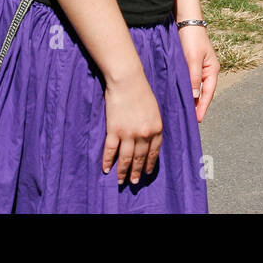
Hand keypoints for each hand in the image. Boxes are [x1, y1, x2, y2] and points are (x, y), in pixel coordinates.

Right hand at [102, 62, 162, 184]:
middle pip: (140, 158)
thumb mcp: (154, 109)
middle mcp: (144, 134)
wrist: (128, 81)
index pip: (153, 152)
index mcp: (156, 128)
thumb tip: (148, 137)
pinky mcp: (114, 130)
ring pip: (126, 158)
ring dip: (123, 171)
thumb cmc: (142, 91)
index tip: (146, 172)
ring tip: (121, 181)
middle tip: (134, 182)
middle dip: (136, 171)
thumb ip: (152, 124)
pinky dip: (107, 161)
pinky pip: (110, 150)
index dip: (149, 163)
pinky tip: (105, 169)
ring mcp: (129, 134)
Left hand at [178, 24, 218, 122]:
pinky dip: (185, 91)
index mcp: (212, 70)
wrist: (186, 21)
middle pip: (203, 93)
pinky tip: (179, 97)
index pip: (208, 93)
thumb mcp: (193, 58)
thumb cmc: (192, 38)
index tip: (198, 120)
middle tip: (190, 121)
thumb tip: (194, 97)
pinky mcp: (189, 66)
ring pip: (195, 89)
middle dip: (197, 107)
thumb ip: (193, 78)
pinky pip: (188, 82)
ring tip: (184, 113)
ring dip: (191, 100)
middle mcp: (206, 71)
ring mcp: (198, 69)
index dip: (202, 107)